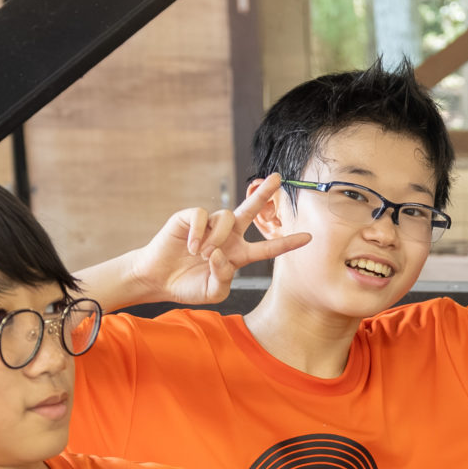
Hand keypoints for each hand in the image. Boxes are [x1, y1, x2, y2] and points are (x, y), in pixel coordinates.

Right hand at [131, 176, 310, 303]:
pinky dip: (198, 233)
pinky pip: (202, 217)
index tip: (309, 237)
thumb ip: (223, 277)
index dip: (287, 243)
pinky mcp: (190, 217)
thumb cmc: (187, 285)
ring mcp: (209, 225)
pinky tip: (189, 246)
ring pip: (226, 218)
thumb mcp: (213, 291)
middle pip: (251, 210)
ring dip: (216, 238)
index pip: (268, 248)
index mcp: (237, 254)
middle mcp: (227, 236)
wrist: (158, 279)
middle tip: (278, 177)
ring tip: (200, 253)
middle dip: (264, 194)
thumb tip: (220, 253)